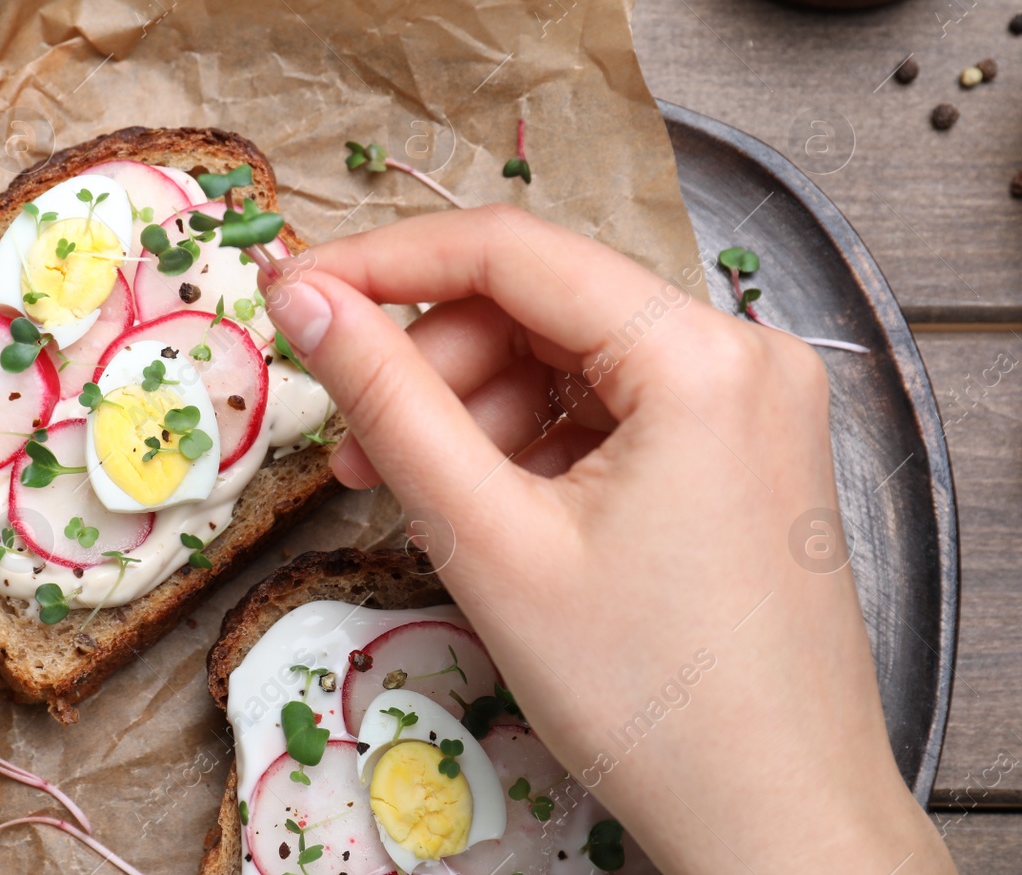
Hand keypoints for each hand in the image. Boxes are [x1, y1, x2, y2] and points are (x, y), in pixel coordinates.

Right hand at [262, 207, 952, 874]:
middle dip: (430, 367)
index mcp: (701, 354)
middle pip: (538, 306)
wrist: (774, 824)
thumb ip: (387, 399)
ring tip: (414, 496)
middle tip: (356, 448)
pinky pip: (605, 408)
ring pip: (564, 358)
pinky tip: (488, 509)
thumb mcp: (489, 539)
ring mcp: (748, 402)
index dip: (384, 262)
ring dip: (472, 411)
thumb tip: (303, 297)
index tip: (294, 294)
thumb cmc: (647, 695)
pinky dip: (528, 444)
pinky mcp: (738, 450)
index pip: (512, 251)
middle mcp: (742, 352)